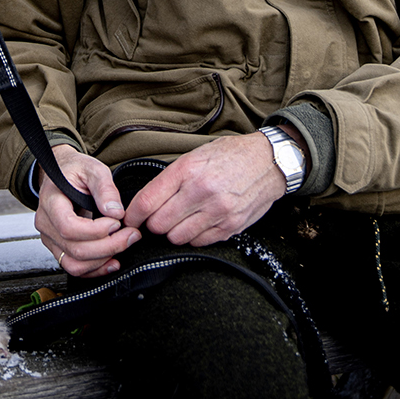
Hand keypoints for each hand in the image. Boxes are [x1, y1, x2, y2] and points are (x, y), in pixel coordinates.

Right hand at [35, 145, 141, 278]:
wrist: (61, 175)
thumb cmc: (75, 170)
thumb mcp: (92, 169)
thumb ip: (104, 188)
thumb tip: (115, 212)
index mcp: (51, 201)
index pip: (68, 227)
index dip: (95, 231)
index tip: (116, 222)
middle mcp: (46, 224)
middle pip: (75, 249)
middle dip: (108, 246)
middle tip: (131, 235)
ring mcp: (51, 239)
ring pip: (74, 264)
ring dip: (103, 260)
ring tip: (124, 245)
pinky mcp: (59, 248)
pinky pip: (75, 268)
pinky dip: (96, 269)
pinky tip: (113, 261)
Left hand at [122, 130, 293, 246]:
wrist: (269, 161)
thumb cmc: (229, 156)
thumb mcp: (195, 156)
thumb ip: (170, 179)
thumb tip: (145, 203)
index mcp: (188, 170)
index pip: (147, 201)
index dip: (133, 215)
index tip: (130, 219)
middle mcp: (202, 192)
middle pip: (159, 224)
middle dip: (153, 224)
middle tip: (157, 217)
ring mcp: (218, 211)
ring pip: (177, 237)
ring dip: (173, 232)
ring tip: (180, 219)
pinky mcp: (230, 227)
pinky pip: (198, 242)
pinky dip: (193, 237)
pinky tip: (197, 223)